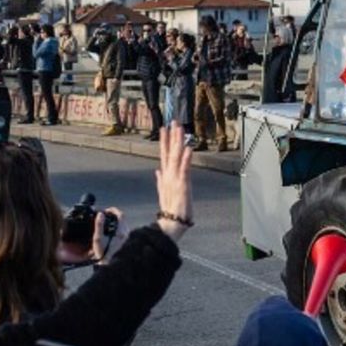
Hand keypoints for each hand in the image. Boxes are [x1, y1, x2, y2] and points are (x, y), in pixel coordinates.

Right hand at [92, 207, 125, 262]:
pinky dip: (118, 227)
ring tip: (106, 223)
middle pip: (123, 219)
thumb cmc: (104, 254)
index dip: (113, 210)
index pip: (121, 215)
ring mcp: (128, 238)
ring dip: (116, 222)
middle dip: (114, 215)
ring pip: (124, 225)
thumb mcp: (98, 239)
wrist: (111, 266)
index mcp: (121, 232)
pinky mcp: (127, 242)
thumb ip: (98, 225)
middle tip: (105, 216)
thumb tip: (100, 214)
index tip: (106, 211)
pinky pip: (124, 230)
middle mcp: (126, 234)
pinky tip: (110, 232)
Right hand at [154, 123, 193, 240]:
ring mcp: (175, 179)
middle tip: (173, 122)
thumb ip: (160, 180)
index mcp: (166, 176)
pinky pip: (185, 169)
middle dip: (172, 136)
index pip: (165, 154)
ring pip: (176, 157)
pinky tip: (188, 148)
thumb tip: (157, 171)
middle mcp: (169, 175)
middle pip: (170, 152)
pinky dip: (186, 159)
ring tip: (179, 129)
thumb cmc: (170, 209)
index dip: (165, 141)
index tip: (164, 128)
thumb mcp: (164, 192)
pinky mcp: (182, 185)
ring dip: (178, 142)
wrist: (171, 223)